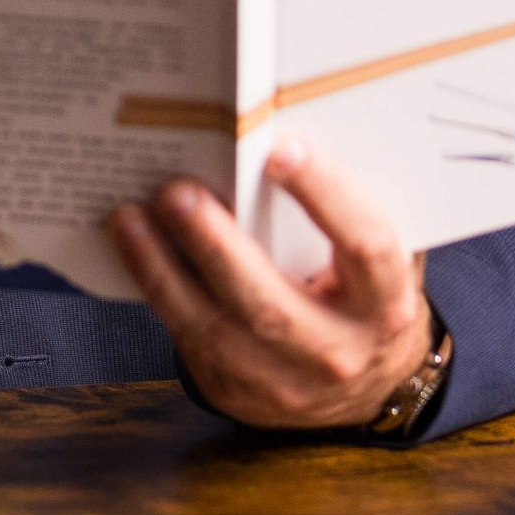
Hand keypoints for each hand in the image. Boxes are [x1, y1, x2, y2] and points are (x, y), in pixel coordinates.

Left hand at [107, 136, 431, 430]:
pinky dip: (155, 290)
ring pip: (214, 330)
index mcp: (384, 303)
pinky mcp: (236, 391)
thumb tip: (280, 123)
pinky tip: (132, 247)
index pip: (365, 246)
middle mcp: (337, 351)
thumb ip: (344, 203)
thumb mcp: (374, 253)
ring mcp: (283, 383)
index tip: (280, 148)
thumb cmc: (362, 291)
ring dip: (162, 270)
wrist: (364, 386)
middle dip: (216, 245)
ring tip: (129, 217)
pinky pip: (187, 340)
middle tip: (177, 190)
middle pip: (270, 303)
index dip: (325, 195)